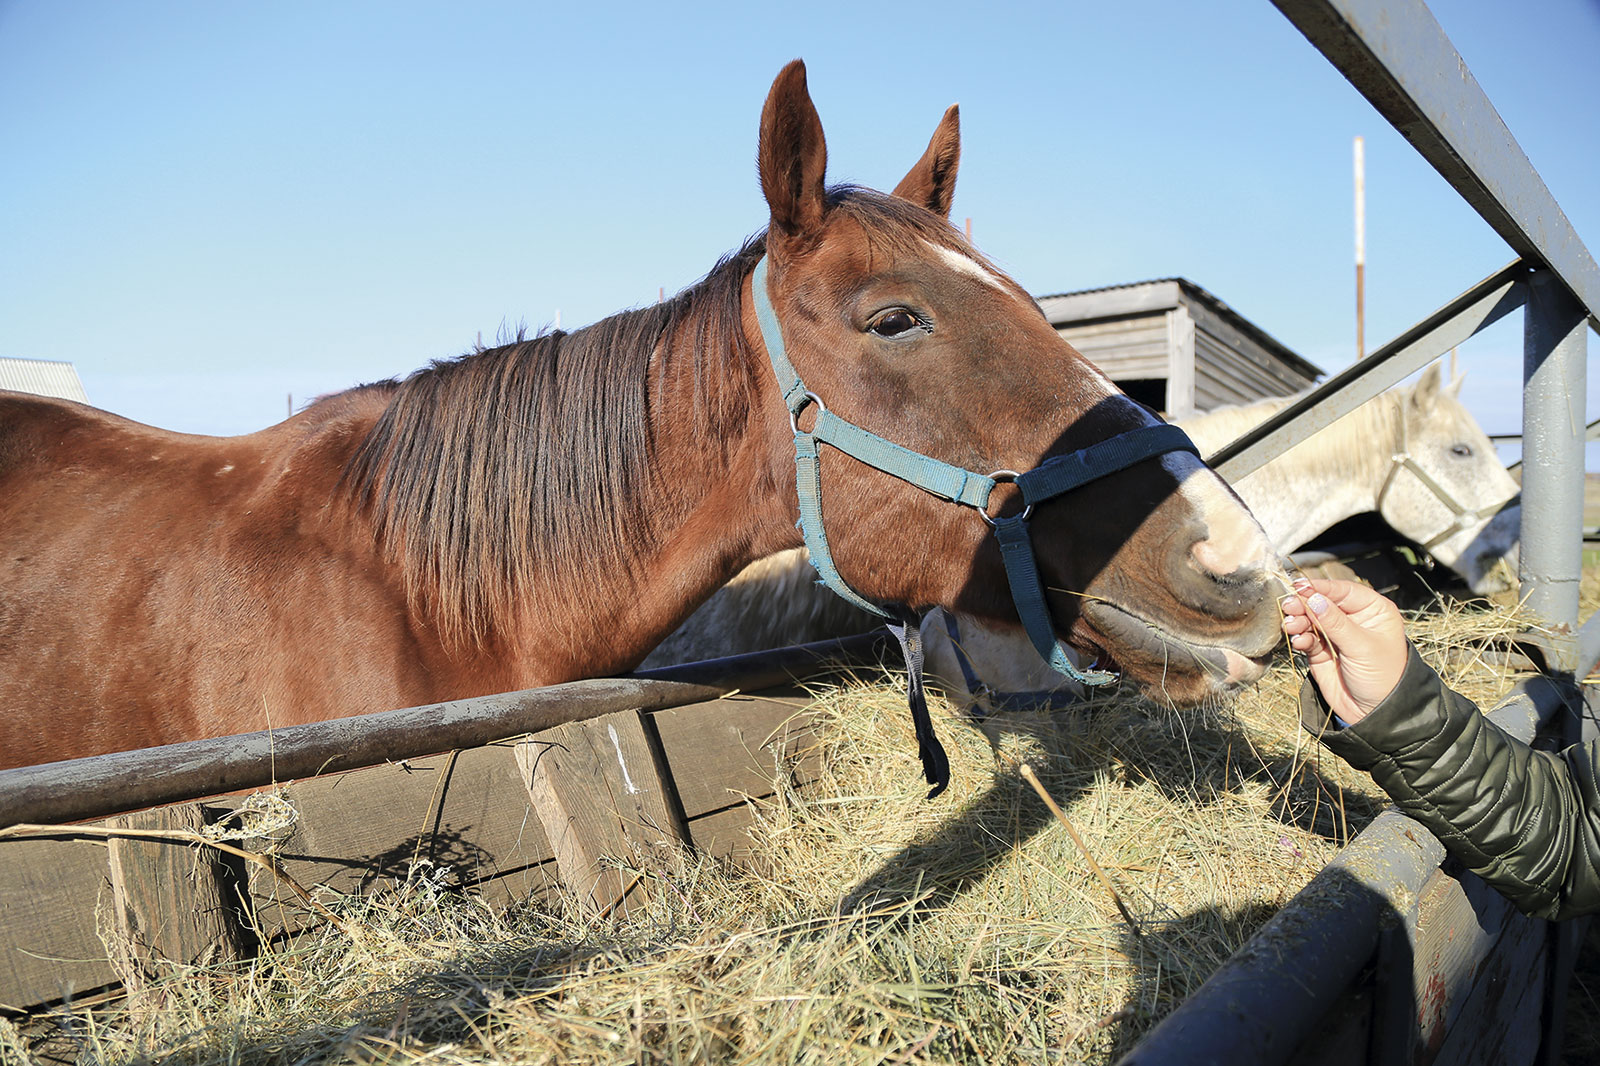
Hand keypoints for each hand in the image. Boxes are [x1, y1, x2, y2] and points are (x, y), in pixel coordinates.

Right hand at [1280, 578, 1409, 724]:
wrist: (1374, 713)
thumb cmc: (1382, 676)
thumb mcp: (1362, 646)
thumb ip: (1335, 622)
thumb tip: (1314, 599)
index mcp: (1373, 610)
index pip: (1343, 591)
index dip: (1321, 588)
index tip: (1300, 587)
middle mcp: (1353, 619)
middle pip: (1323, 602)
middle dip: (1305, 604)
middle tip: (1289, 606)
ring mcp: (1336, 634)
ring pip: (1311, 619)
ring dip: (1299, 620)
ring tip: (1291, 626)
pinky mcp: (1321, 650)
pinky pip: (1306, 637)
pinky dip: (1300, 637)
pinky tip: (1299, 642)